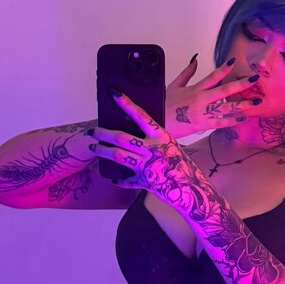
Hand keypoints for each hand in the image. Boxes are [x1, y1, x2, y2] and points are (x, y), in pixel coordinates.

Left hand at [86, 91, 204, 210]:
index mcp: (162, 136)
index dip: (125, 103)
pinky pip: (126, 179)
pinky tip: (113, 178)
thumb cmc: (183, 166)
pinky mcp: (144, 181)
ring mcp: (147, 166)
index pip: (140, 115)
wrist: (192, 190)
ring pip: (118, 155)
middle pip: (121, 138)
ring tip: (93, 147)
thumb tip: (135, 131)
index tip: (113, 93)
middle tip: (92, 131)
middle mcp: (153, 149)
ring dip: (102, 151)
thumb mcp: (171, 146)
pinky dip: (119, 179)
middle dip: (103, 133)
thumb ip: (154, 139)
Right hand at [165, 56, 262, 138]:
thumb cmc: (164, 105)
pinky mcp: (203, 125)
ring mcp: (203, 113)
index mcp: (195, 89)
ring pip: (227, 107)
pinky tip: (243, 118)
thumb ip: (187, 73)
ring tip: (257, 101)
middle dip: (242, 84)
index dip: (224, 68)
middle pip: (225, 90)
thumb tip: (196, 59)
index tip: (235, 61)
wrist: (157, 122)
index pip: (213, 76)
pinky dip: (232, 120)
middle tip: (255, 79)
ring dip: (243, 104)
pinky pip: (220, 122)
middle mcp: (201, 100)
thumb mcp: (174, 86)